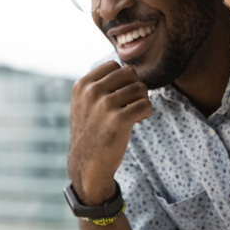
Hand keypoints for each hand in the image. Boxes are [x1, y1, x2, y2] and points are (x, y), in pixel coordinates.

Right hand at [69, 61, 152, 202]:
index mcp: (83, 85)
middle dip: (136, 87)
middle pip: (130, 73)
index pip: (114, 65)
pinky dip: (146, 112)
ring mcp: (104, 105)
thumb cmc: (92, 132)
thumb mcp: (84, 103)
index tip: (121, 94)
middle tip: (132, 103)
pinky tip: (138, 121)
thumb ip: (99, 85)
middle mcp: (92, 92)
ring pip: (140, 88)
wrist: (87, 164)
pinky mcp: (119, 120)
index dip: (124, 78)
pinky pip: (146, 105)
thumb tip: (130, 69)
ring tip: (134, 115)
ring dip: (142, 101)